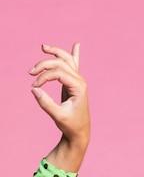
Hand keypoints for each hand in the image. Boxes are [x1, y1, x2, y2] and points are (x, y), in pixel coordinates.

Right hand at [29, 43, 89, 170]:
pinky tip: (77, 44)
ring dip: (54, 53)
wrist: (80, 132)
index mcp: (79, 87)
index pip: (59, 73)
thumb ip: (46, 103)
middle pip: (61, 63)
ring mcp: (78, 81)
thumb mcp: (58, 116)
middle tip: (30, 72)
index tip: (34, 85)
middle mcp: (80, 81)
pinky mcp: (73, 83)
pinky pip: (74, 65)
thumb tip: (34, 89)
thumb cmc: (71, 125)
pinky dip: (74, 54)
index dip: (44, 77)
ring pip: (66, 60)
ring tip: (43, 47)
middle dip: (44, 65)